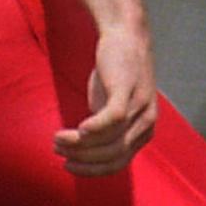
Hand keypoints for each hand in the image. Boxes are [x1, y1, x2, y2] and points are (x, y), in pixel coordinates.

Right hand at [53, 22, 156, 175]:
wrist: (125, 35)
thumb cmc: (115, 72)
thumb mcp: (113, 106)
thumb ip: (105, 129)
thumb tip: (82, 149)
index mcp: (144, 131)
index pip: (118, 163)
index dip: (91, 170)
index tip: (68, 167)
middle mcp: (147, 122)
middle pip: (113, 155)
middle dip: (83, 160)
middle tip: (59, 151)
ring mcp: (141, 106)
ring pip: (110, 140)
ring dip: (80, 145)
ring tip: (58, 139)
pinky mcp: (129, 90)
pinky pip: (113, 119)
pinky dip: (95, 129)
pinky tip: (78, 130)